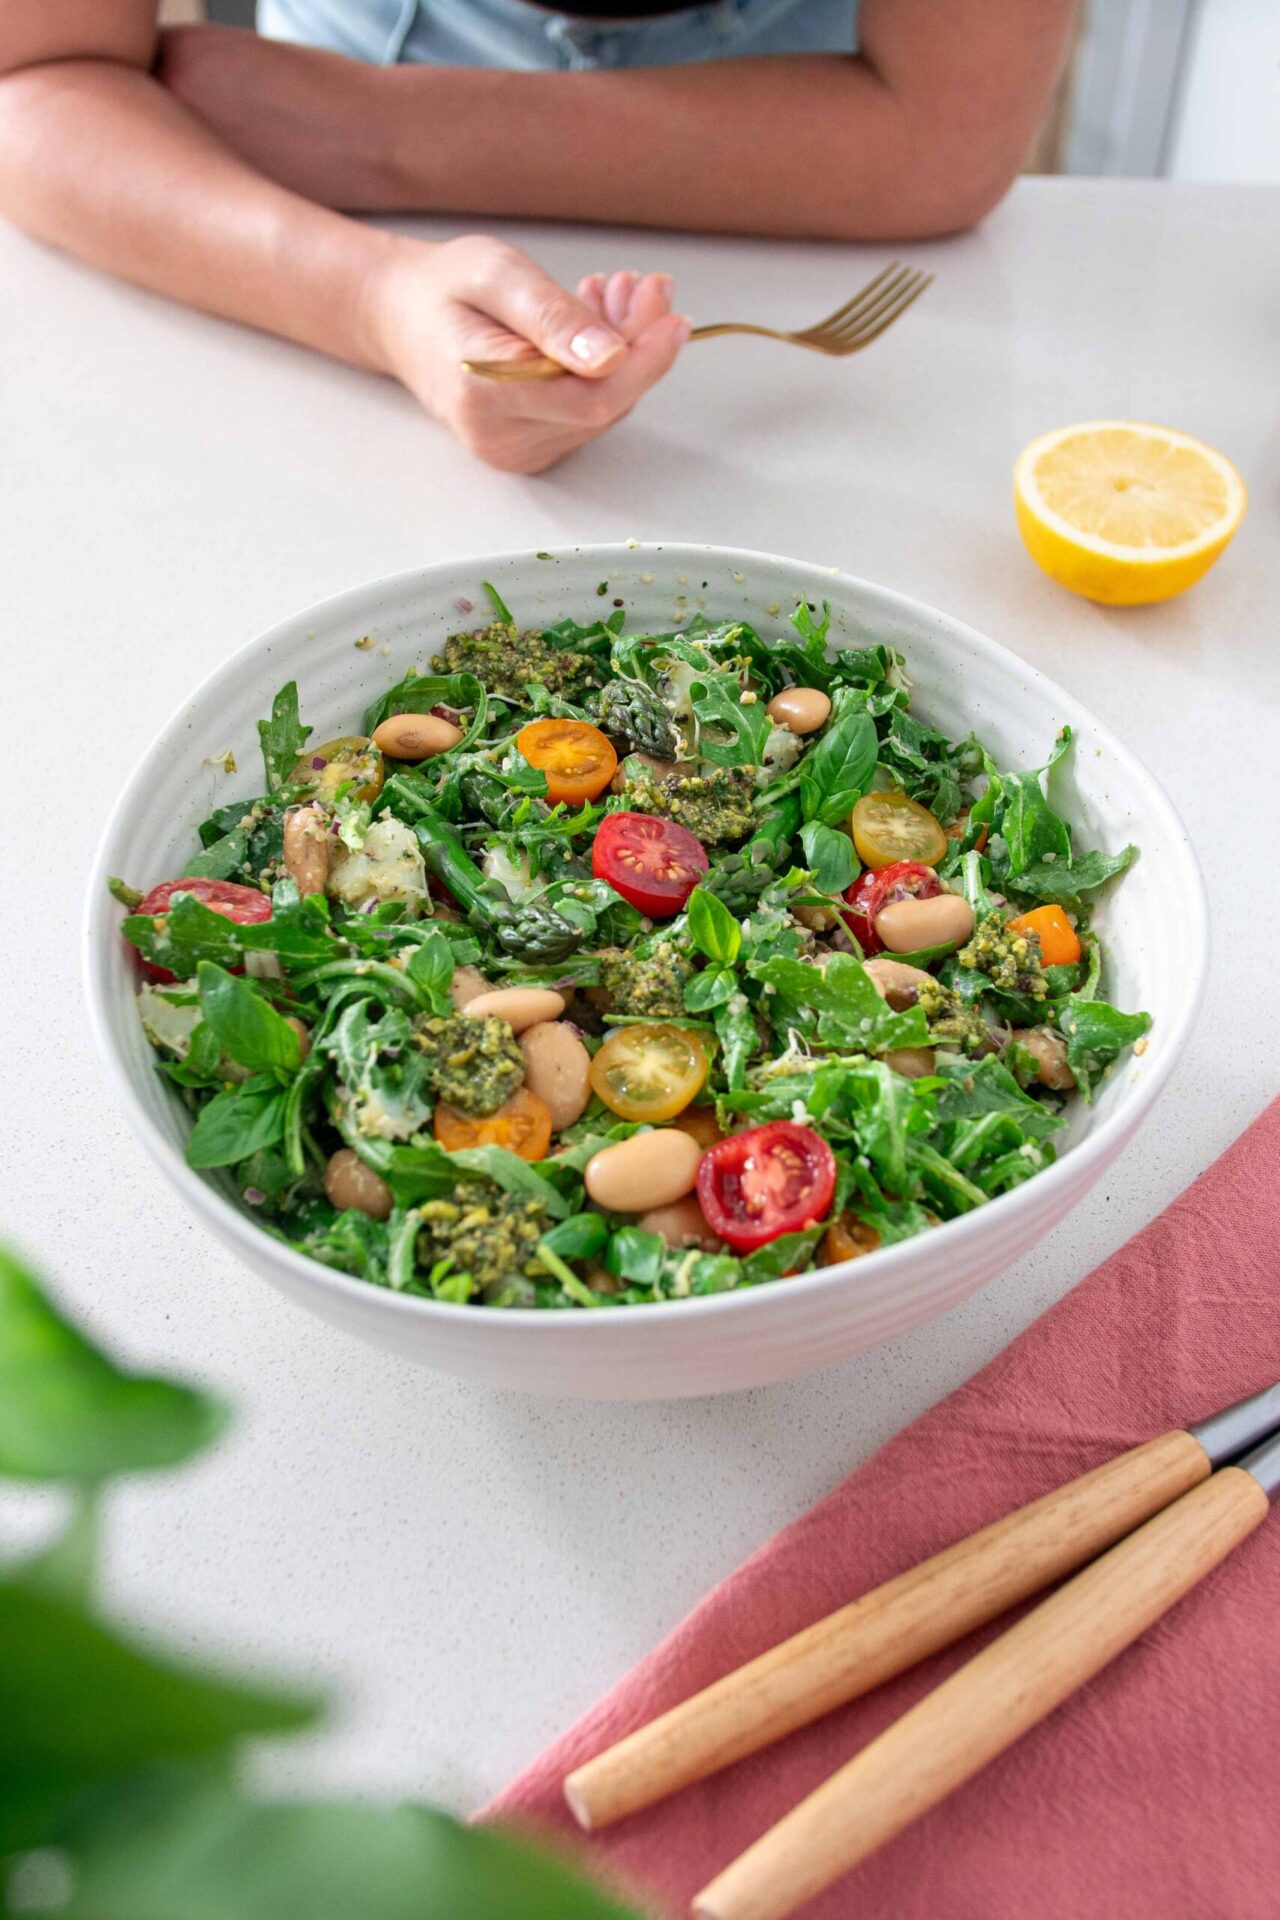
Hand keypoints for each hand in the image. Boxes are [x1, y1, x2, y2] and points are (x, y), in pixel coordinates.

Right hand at [365, 237, 688, 472]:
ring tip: (612, 293)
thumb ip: (553, 318)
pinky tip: (592, 326)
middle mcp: (503, 438)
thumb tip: (609, 357)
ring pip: (604, 408)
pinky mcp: (533, 448)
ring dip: (624, 351)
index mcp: (487, 397)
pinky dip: (604, 368)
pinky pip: (589, 411)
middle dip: (638, 344)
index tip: (671, 316)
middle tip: (645, 286)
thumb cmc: (444, 292)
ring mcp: (519, 451)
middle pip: (604, 404)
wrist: (403, 320)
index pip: (592, 398)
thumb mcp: (499, 277)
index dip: (644, 361)